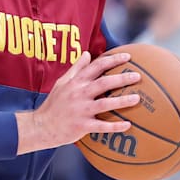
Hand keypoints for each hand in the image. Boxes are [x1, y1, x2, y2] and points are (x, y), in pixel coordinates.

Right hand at [16, 51, 140, 154]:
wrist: (41, 126)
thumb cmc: (54, 104)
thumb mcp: (62, 82)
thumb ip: (76, 68)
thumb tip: (87, 53)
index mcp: (76, 82)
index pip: (96, 66)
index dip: (112, 60)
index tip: (128, 57)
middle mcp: (79, 94)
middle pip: (103, 83)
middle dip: (121, 78)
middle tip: (137, 76)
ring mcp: (81, 110)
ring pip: (105, 103)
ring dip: (122, 101)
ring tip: (137, 98)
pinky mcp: (82, 126)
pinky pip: (101, 126)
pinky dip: (114, 126)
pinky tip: (128, 125)